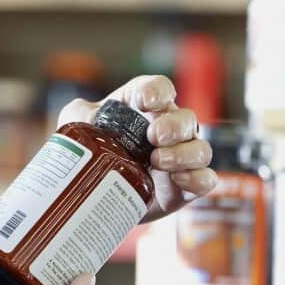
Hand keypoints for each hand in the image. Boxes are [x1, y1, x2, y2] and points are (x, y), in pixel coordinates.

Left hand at [57, 75, 215, 222]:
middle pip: (185, 119)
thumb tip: (84, 115)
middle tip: (154, 136)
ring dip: (184, 154)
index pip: (159, 88)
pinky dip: (197, 178)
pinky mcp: (185, 187)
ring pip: (201, 149)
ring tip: (158, 160)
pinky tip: (178, 179)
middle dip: (173, 125)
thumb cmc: (93, 151)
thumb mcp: (78, 126)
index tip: (145, 101)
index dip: (157, 91)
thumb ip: (79, 114)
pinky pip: (206, 179)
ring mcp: (180, 158)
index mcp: (144, 108)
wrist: (96, 196)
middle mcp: (169, 129)